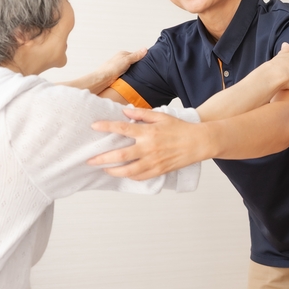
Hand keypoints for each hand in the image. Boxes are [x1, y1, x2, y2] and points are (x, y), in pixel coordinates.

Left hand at [88, 108, 206, 179]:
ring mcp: (153, 161)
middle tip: (90, 160)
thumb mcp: (161, 116)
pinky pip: (140, 176)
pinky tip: (123, 173)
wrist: (198, 143)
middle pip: (120, 155)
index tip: (94, 126)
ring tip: (103, 169)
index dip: (106, 127)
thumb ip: (141, 114)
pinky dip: (129, 176)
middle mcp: (148, 148)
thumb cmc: (180, 128)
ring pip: (128, 170)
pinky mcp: (159, 171)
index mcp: (148, 132)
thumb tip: (124, 111)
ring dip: (113, 171)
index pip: (122, 129)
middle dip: (102, 158)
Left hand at [96, 48, 146, 86]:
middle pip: (133, 61)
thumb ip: (136, 55)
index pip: (135, 54)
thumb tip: (144, 49)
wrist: (103, 78)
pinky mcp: (118, 74)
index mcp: (123, 54)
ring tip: (138, 74)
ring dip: (134, 71)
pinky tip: (132, 78)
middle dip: (138, 65)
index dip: (141, 58)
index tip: (148, 62)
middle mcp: (121, 59)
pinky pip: (127, 73)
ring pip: (130, 68)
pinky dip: (130, 75)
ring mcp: (119, 67)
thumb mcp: (127, 60)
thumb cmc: (111, 68)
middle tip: (144, 69)